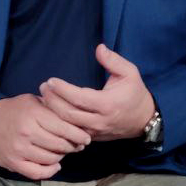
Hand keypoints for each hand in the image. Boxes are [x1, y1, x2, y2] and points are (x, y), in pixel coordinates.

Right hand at [0, 94, 91, 180]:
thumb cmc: (14, 110)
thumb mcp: (33, 100)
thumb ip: (52, 107)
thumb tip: (76, 116)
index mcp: (34, 115)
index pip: (64, 128)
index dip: (78, 135)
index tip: (86, 137)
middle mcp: (27, 133)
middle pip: (60, 145)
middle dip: (73, 146)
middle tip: (78, 146)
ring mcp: (20, 149)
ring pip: (51, 159)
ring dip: (62, 157)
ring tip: (64, 152)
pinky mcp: (14, 163)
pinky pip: (37, 173)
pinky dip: (49, 171)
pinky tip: (55, 165)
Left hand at [38, 44, 155, 141]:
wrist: (143, 120)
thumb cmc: (134, 93)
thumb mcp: (130, 73)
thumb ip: (113, 60)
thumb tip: (99, 48)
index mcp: (107, 104)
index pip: (78, 98)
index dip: (62, 90)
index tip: (50, 80)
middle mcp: (99, 121)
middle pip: (68, 114)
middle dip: (52, 100)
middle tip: (42, 87)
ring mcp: (94, 132)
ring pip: (67, 126)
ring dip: (52, 112)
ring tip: (43, 98)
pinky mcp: (91, 138)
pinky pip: (70, 133)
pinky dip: (58, 123)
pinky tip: (50, 112)